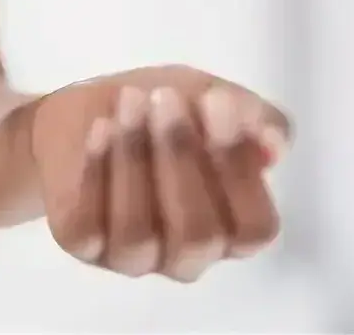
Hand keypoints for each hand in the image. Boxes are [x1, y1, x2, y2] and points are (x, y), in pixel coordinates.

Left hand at [30, 65, 291, 281]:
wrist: (81, 112)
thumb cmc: (159, 110)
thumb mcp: (213, 98)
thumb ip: (256, 120)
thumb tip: (273, 143)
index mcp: (232, 230)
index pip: (254, 227)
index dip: (238, 167)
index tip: (217, 101)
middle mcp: (187, 254)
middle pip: (197, 234)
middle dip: (182, 159)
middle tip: (165, 97)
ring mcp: (132, 255)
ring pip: (139, 232)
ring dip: (135, 160)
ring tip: (130, 103)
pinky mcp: (83, 243)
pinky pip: (88, 226)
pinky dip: (96, 174)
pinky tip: (102, 128)